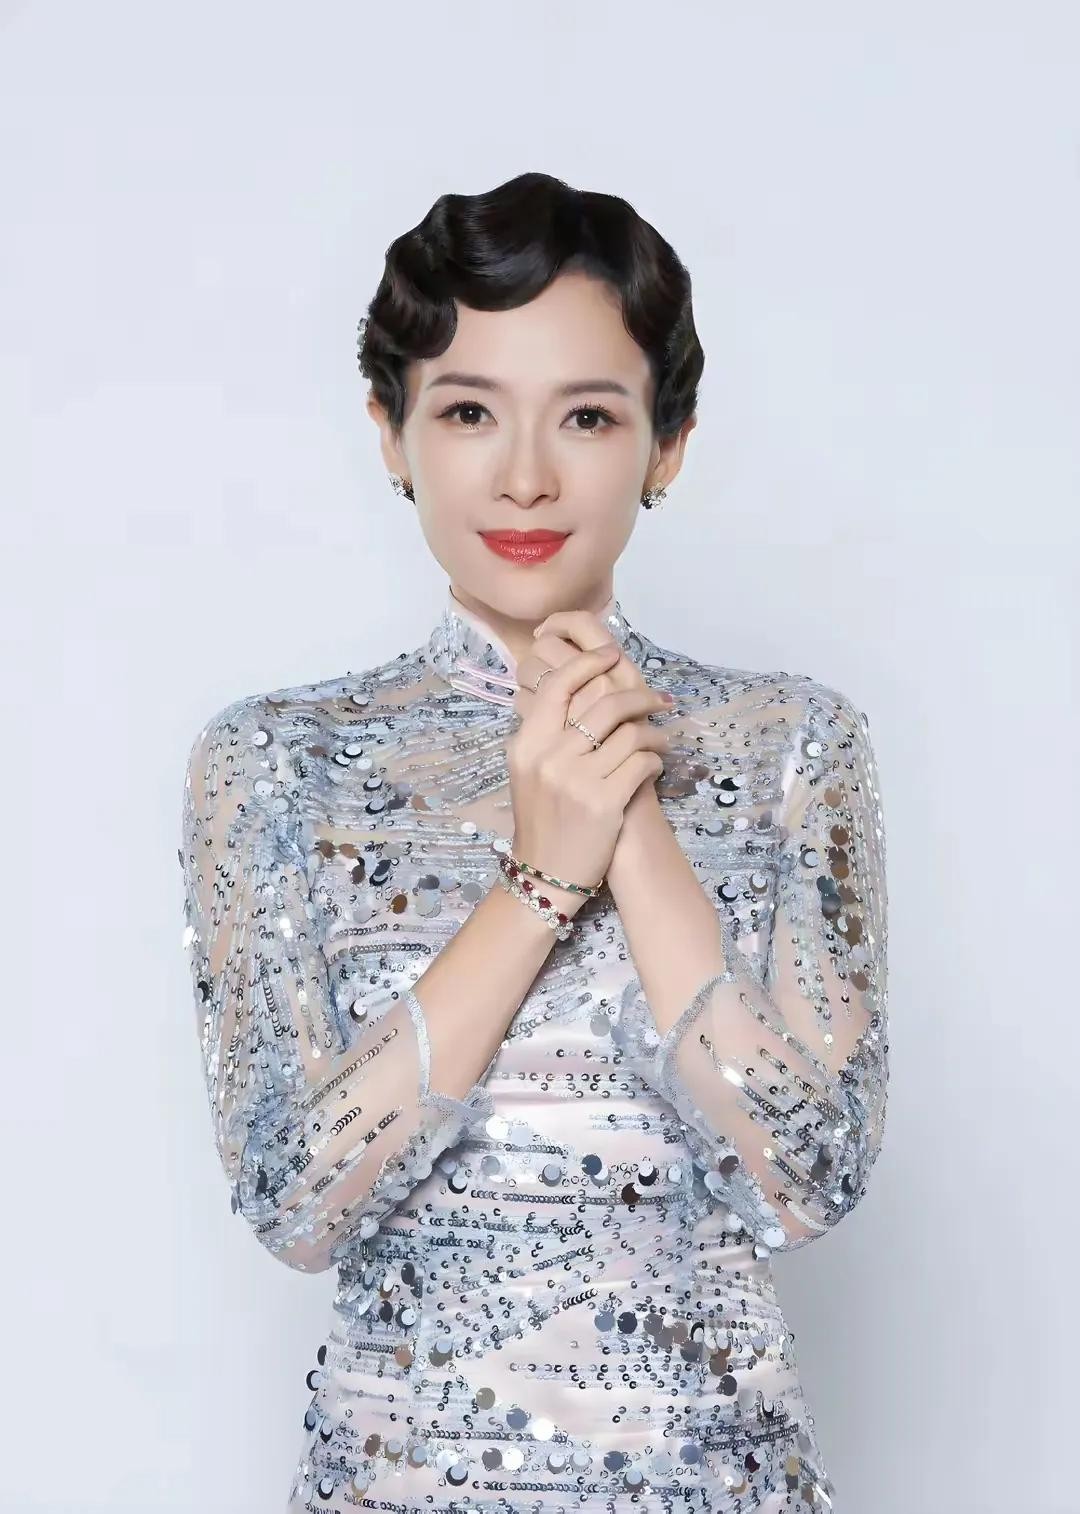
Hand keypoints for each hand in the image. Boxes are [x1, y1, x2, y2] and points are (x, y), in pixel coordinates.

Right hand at [528, 609, 672, 844]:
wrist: (545, 873)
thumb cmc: (542, 817)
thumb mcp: (528, 770)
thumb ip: (545, 731)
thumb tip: (573, 682)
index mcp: (526, 744)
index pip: (558, 684)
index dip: (589, 662)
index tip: (612, 654)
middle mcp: (549, 758)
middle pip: (603, 702)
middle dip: (639, 696)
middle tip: (657, 699)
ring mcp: (577, 781)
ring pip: (630, 732)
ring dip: (653, 732)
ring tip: (658, 738)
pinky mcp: (605, 803)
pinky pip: (643, 763)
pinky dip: (654, 760)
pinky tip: (653, 766)